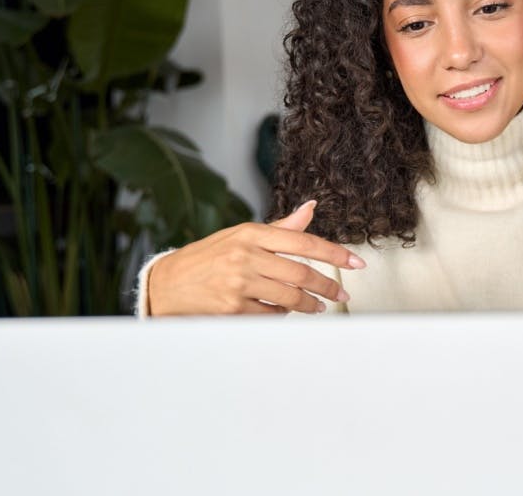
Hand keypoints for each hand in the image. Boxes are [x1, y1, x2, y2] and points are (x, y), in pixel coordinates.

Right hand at [147, 200, 364, 314]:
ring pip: (290, 297)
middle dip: (327, 286)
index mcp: (251, 233)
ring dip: (309, 304)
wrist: (166, 284)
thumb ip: (279, 228)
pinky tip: (282, 311)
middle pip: (301, 273)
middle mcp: (245, 256)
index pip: (303, 241)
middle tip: (340, 293)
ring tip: (318, 306)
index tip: (356, 263)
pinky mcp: (232, 308)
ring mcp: (238, 283)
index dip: (334, 253)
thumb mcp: (240, 236)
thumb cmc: (207, 258)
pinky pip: (271, 315)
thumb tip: (311, 208)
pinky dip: (281, 314)